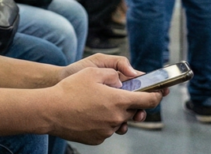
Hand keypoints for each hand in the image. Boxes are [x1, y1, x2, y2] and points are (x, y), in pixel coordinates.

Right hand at [41, 67, 163, 144]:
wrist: (49, 111)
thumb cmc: (70, 89)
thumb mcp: (92, 71)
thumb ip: (113, 73)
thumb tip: (122, 80)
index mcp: (119, 101)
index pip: (148, 101)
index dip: (157, 96)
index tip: (160, 93)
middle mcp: (117, 118)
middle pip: (132, 111)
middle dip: (129, 103)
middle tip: (116, 94)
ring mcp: (107, 131)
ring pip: (118, 121)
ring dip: (113, 113)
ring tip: (96, 104)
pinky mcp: (97, 139)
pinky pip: (106, 129)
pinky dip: (101, 122)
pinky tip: (87, 114)